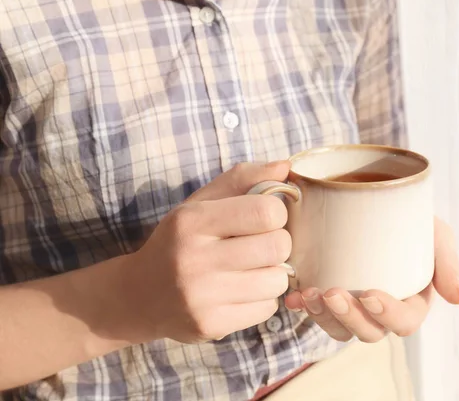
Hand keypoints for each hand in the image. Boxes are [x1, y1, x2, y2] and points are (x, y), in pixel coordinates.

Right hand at [124, 161, 292, 342]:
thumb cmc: (179, 241)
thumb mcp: (200, 203)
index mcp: (192, 221)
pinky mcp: (211, 325)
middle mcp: (194, 259)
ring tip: (251, 269)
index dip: (276, 213)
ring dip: (272, 273)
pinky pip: (267, 309)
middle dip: (279, 243)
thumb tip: (287, 167)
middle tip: (262, 244)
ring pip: (277, 281)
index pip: (266, 212)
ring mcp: (201, 297)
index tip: (265, 218)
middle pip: (278, 247)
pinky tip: (241, 291)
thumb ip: (242, 179)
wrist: (138, 295)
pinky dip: (262, 298)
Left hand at [284, 217, 458, 342]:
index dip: (387, 315)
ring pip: (338, 327)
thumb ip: (447, 262)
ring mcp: (352, 305)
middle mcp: (380, 311)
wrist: (375, 198)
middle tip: (333, 293)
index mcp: (411, 301)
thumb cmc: (410, 219)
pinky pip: (314, 311)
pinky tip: (293, 296)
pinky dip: (302, 306)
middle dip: (349, 317)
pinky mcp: (328, 294)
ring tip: (308, 293)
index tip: (369, 294)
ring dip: (322, 315)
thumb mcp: (435, 233)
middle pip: (367, 331)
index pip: (403, 321)